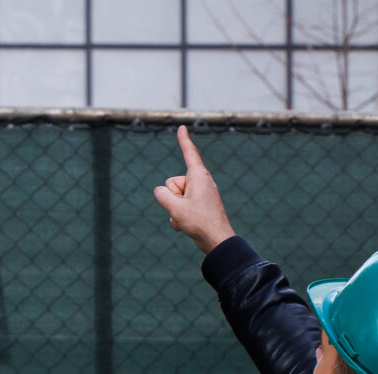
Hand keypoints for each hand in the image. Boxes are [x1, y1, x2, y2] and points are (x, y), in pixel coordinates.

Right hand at [153, 125, 236, 254]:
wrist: (217, 241)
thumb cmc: (200, 222)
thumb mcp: (175, 208)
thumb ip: (162, 196)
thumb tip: (160, 192)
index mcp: (198, 176)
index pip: (189, 153)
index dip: (184, 140)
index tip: (182, 128)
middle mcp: (200, 182)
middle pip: (173, 182)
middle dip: (173, 197)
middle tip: (185, 210)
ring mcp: (200, 194)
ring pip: (175, 196)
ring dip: (175, 210)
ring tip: (187, 220)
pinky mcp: (199, 205)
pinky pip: (181, 206)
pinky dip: (180, 217)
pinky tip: (185, 226)